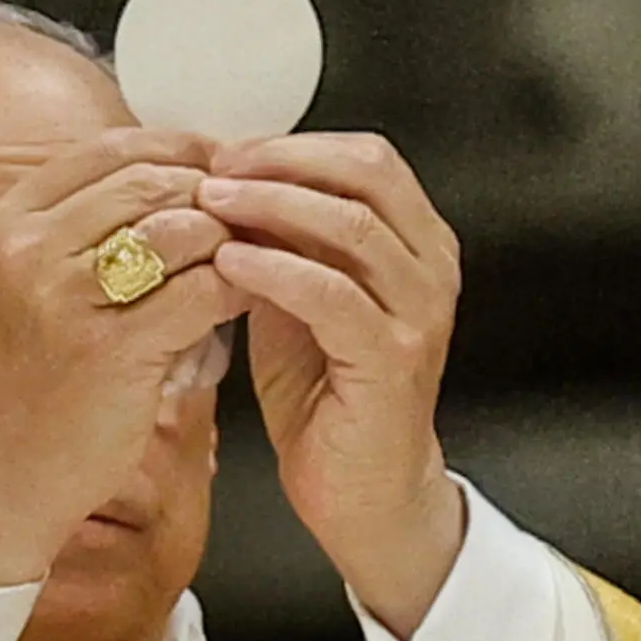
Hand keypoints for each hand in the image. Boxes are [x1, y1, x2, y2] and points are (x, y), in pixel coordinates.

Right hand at [0, 130, 248, 590]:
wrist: (5, 476)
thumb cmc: (36, 381)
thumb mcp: (37, 282)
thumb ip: (91, 225)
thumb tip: (183, 171)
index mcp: (11, 219)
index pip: (113, 148)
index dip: (180, 149)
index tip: (224, 166)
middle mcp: (30, 247)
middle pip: (152, 179)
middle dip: (214, 194)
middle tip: (254, 216)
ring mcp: (66, 295)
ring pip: (183, 228)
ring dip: (230, 241)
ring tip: (251, 260)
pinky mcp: (112, 347)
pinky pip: (204, 290)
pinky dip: (238, 289)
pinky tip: (247, 301)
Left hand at [200, 133, 465, 637]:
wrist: (363, 495)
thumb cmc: (329, 401)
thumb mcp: (298, 303)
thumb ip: (281, 246)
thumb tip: (227, 188)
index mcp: (415, 245)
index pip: (366, 158)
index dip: (295, 145)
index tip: (227, 151)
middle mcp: (430, 269)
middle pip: (366, 173)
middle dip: (283, 161)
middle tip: (216, 168)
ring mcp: (418, 313)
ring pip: (352, 225)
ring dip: (272, 205)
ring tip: (210, 204)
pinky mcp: (392, 359)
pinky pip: (332, 295)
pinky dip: (275, 269)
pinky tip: (228, 263)